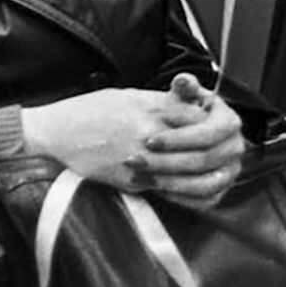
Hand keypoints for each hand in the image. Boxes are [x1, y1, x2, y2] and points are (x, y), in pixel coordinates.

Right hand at [21, 81, 212, 190]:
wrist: (57, 134)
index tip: (218, 124)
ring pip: (186, 172)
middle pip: (195, 145)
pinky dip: (187, 191)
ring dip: (207, 173)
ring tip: (221, 173)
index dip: (210, 122)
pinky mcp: (131, 181)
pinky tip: (198, 189)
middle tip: (228, 152)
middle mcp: (146, 134)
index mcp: (146, 108)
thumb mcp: (126, 95)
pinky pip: (167, 189)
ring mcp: (139, 160)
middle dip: (215, 150)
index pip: (194, 117)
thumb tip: (189, 103)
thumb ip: (160, 101)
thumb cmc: (89, 111)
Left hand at [137, 74, 245, 206]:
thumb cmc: (183, 112)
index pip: (207, 134)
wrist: (186, 133)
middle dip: (167, 162)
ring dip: (169, 182)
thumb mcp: (183, 96)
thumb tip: (182, 81)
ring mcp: (230, 172)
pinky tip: (154, 187)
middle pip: (203, 161)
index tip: (150, 141)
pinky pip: (201, 201)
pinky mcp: (220, 191)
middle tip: (138, 160)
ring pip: (202, 185)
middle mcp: (235, 148)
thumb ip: (184, 87)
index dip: (178, 139)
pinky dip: (177, 197)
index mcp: (229, 122)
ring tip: (141, 176)